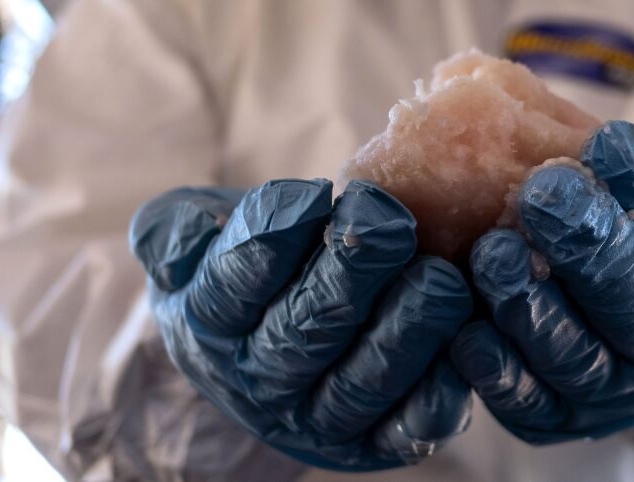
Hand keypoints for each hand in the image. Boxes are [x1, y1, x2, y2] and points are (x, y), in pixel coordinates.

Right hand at [130, 179, 473, 470]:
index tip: (315, 192)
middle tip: (393, 223)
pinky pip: (403, 428)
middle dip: (352, 274)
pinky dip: (434, 396)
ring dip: (404, 331)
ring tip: (439, 278)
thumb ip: (173, 229)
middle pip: (303, 331)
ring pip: (358, 383)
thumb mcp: (186, 234)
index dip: (275, 237)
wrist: (262, 335)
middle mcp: (258, 380)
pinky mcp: (371, 440)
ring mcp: (314, 417)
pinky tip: (459, 347)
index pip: (235, 283)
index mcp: (208, 323)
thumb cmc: (236, 262)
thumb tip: (188, 238)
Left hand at [450, 52, 633, 443]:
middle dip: (590, 246)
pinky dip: (490, 366)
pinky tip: (461, 322)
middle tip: (542, 189)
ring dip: (531, 304)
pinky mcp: (552, 417)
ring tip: (490, 247)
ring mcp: (611, 388)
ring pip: (573, 354)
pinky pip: (521, 399)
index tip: (611, 141)